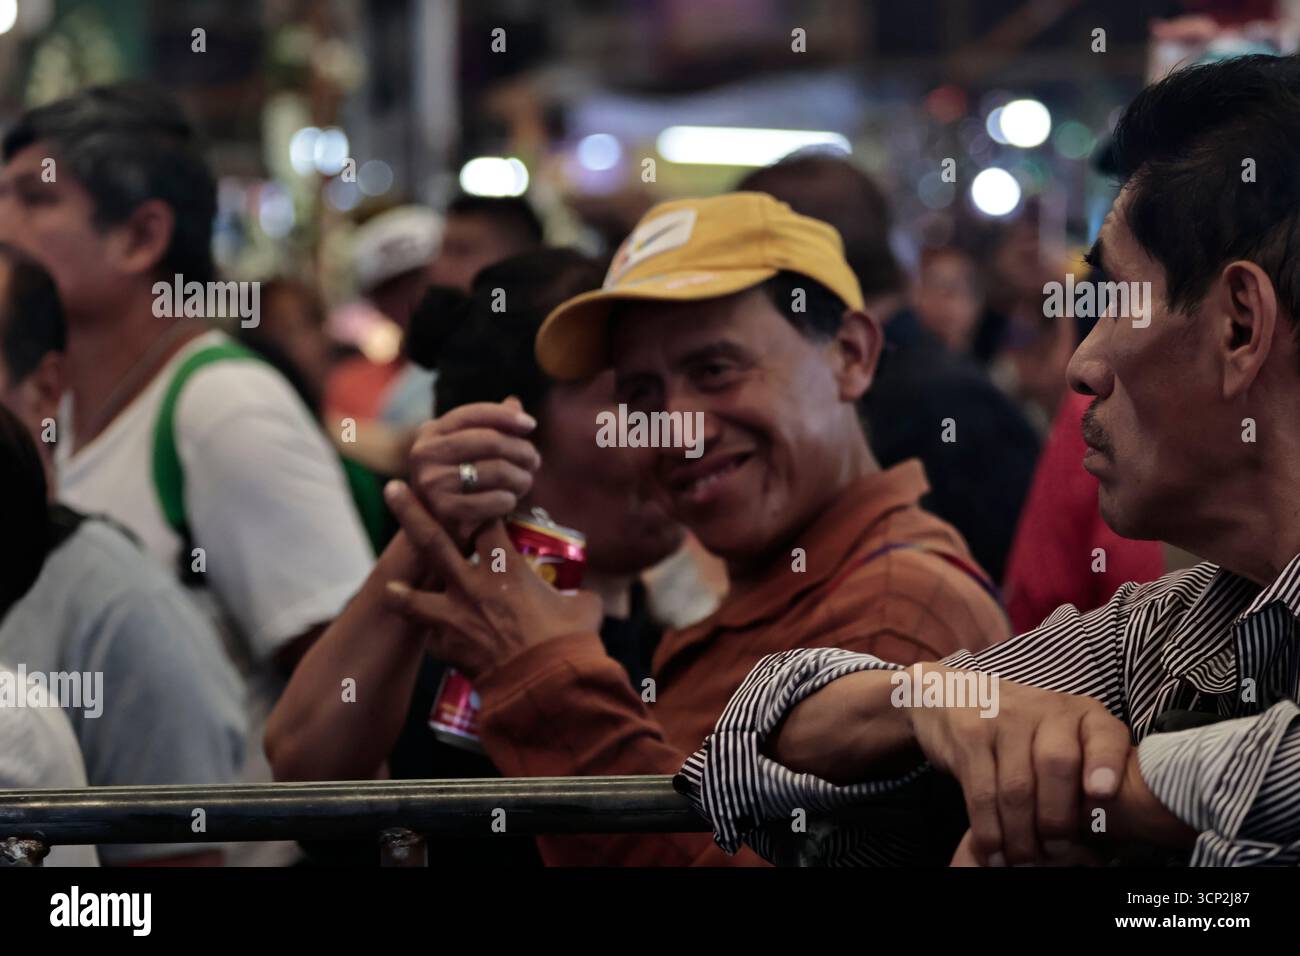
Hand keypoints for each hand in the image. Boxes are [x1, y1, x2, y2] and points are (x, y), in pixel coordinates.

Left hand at [381, 480, 601, 678]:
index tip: (478, 499)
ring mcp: (455, 618)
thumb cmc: (569, 643)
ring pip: (413, 598)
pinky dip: (437, 640)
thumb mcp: (583, 609)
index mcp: (506, 568)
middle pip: (434, 540)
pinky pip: (434, 641)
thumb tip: (584, 597)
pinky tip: (438, 643)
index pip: (486, 522)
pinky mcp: (447, 649)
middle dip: (412, 513)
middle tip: (393, 489)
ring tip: (388, 586)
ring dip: (399, 591)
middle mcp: (473, 586)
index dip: (482, 509)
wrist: (547, 686)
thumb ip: (576, 595)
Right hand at [408, 397, 540, 541]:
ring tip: (525, 482)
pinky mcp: (444, 510)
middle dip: (521, 449)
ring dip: (521, 477)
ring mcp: (431, 482)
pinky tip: (510, 500)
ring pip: (497, 470)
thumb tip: (515, 403)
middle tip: (534, 461)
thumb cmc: (458, 487)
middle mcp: (424, 454)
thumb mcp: (466, 453)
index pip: (474, 414)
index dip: (506, 416)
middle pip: (490, 441)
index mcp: (429, 433)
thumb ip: (489, 427)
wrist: (436, 535)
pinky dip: (509, 500)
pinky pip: (494, 500)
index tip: (530, 425)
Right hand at [907, 664, 1130, 865]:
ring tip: (1023, 861)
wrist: (956, 695)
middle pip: (1057, 765)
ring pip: (1017, 787)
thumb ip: (1083, 775)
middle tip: (1055, 853)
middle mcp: (1046, 708)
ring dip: (1021, 835)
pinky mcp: (970, 734)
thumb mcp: (1060, 737)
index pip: (1104, 734)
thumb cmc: (1021, 731)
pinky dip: (989, 829)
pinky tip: (993, 849)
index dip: (1106, 763)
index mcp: (1081, 713)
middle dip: (1057, 819)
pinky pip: (983, 791)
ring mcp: (1005, 718)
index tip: (1102, 794)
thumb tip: (1101, 847)